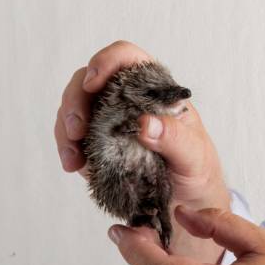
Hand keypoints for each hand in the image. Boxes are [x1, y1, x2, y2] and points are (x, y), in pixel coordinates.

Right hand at [55, 40, 229, 258]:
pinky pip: (72, 137)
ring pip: (76, 108)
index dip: (107, 61)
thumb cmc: (199, 172)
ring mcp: (110, 122)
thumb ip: (175, 139)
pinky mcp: (98, 146)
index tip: (94, 82)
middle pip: (90, 81)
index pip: (129, 59)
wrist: (189, 205)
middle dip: (75, 100)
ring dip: (65, 127)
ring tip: (73, 156)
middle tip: (76, 129)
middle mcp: (129, 101)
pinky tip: (74, 165)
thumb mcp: (195, 156)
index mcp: (156, 92)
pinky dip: (67, 148)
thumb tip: (146, 123)